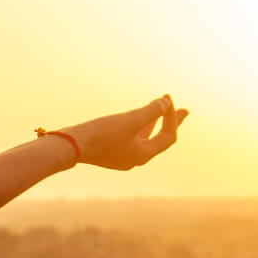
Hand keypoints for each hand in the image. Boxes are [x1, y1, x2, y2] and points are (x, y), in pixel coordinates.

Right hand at [61, 94, 188, 170]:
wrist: (70, 146)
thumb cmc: (101, 133)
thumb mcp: (130, 119)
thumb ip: (151, 110)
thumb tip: (166, 101)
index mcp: (144, 155)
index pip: (167, 136)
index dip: (172, 117)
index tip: (167, 97)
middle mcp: (136, 159)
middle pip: (160, 138)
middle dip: (171, 122)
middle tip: (186, 110)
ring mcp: (123, 156)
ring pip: (146, 137)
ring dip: (156, 121)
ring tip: (163, 109)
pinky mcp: (111, 151)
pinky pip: (133, 137)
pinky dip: (141, 125)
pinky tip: (138, 116)